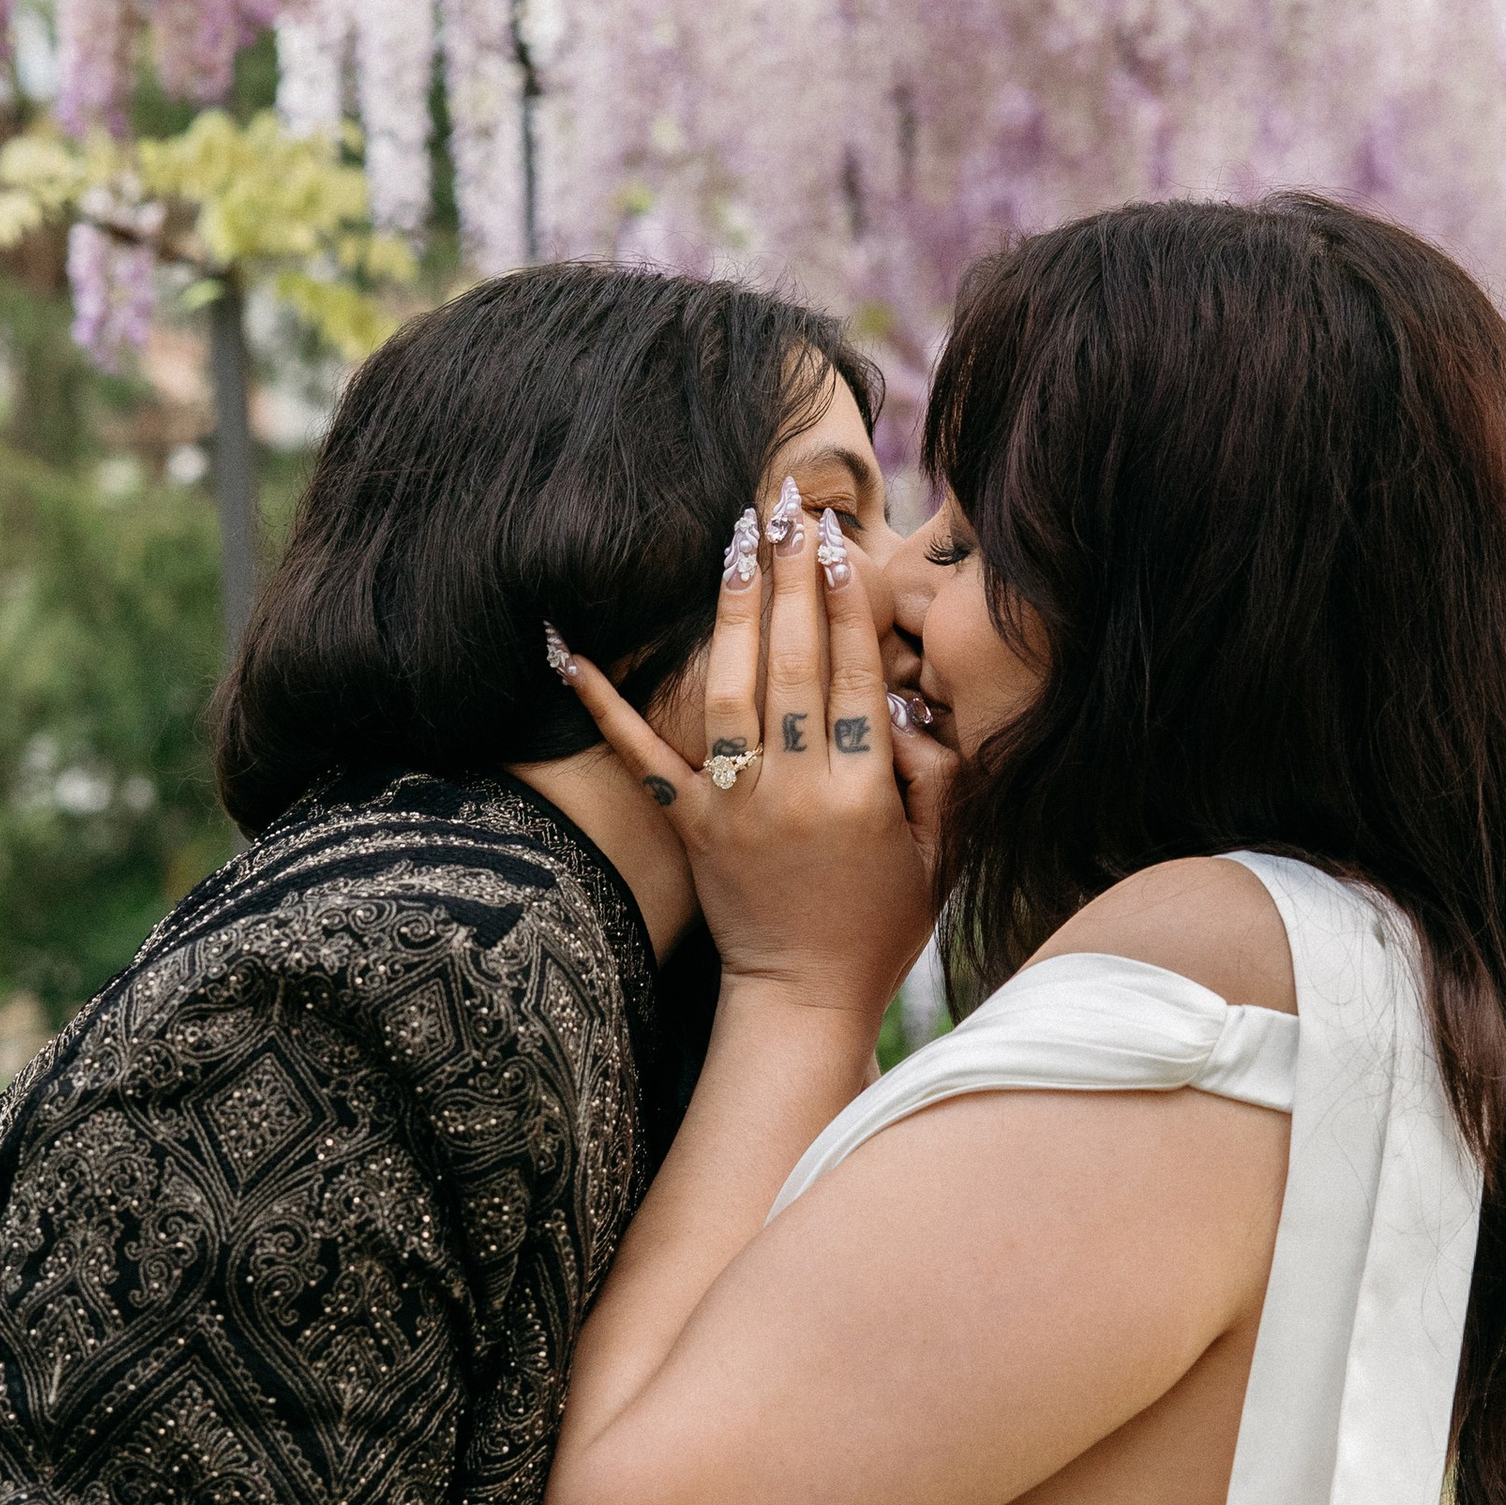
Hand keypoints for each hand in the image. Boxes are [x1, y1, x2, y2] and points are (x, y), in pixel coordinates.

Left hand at [553, 480, 930, 1027]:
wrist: (802, 996)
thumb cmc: (881, 925)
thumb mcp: (938, 855)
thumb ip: (939, 778)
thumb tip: (915, 709)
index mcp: (863, 793)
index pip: (855, 676)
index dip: (846, 603)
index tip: (836, 541)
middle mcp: (796, 790)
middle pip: (790, 664)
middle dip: (788, 579)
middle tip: (782, 508)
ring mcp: (735, 805)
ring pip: (727, 691)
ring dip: (727, 611)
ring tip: (731, 541)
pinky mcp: (689, 824)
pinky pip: (639, 754)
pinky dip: (600, 700)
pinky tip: (566, 646)